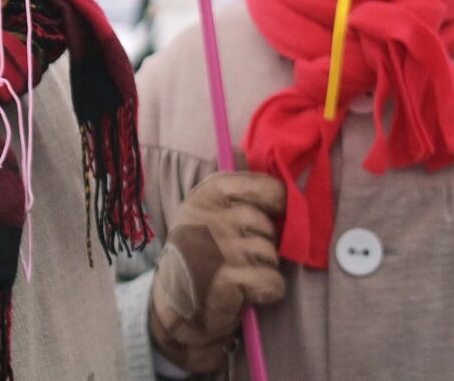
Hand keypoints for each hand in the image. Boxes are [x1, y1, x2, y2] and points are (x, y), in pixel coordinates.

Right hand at [149, 171, 286, 372]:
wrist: (175, 306)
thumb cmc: (201, 252)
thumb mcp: (208, 210)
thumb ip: (231, 184)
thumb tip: (239, 147)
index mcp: (209, 192)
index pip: (270, 189)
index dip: (278, 207)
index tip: (269, 217)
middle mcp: (208, 215)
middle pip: (270, 226)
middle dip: (265, 245)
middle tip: (241, 256)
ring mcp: (213, 248)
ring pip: (271, 255)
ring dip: (263, 269)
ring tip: (240, 274)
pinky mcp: (221, 281)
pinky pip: (272, 281)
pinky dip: (268, 291)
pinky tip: (248, 293)